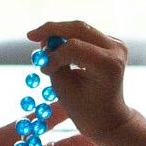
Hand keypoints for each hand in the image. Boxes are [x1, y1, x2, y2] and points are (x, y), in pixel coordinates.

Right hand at [27, 18, 134, 144]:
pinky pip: (84, 34)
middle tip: (30, 36)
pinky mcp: (110, 43)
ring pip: (80, 28)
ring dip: (58, 33)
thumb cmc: (85, 109)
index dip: (53, 55)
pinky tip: (54, 46)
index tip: (42, 69)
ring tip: (39, 42)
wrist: (109, 117)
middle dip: (52, 30)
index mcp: (108, 65)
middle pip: (79, 28)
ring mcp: (115, 44)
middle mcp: (116, 49)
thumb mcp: (64, 89)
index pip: (74, 48)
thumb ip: (54, 64)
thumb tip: (46, 41)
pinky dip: (67, 37)